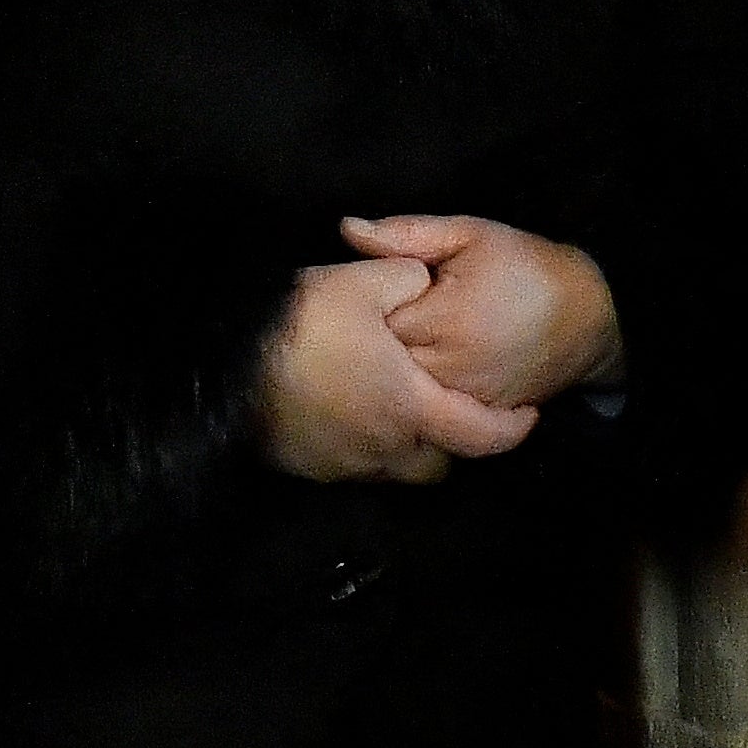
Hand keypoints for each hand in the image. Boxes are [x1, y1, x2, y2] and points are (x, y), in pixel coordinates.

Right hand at [257, 256, 534, 483]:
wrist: (223, 372)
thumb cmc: (300, 329)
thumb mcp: (360, 284)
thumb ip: (407, 277)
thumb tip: (426, 281)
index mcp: (412, 407)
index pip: (482, 435)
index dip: (512, 428)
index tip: (525, 412)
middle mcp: (388, 449)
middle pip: (442, 462)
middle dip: (454, 440)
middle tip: (452, 407)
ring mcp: (349, 465)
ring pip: (399, 469)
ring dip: (411, 446)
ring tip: (403, 408)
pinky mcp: (315, 470)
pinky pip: (358, 466)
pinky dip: (368, 446)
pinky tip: (353, 413)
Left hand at [342, 214, 619, 414]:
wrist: (588, 314)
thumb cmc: (525, 266)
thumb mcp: (469, 234)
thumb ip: (406, 235)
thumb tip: (347, 229)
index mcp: (444, 318)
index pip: (373, 321)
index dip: (370, 306)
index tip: (382, 293)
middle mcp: (452, 367)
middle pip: (384, 362)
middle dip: (379, 342)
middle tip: (394, 316)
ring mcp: (467, 397)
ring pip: (406, 390)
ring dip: (400, 368)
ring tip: (414, 340)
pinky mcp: (480, 416)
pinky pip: (434, 410)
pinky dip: (426, 391)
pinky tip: (434, 365)